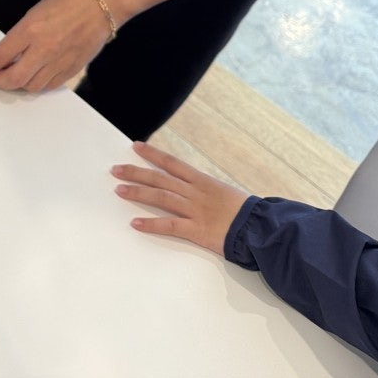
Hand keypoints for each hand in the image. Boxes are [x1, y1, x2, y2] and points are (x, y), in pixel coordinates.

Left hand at [0, 0, 111, 92]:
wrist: (100, 5)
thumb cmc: (67, 3)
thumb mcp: (34, 13)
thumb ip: (20, 35)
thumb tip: (6, 54)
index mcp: (30, 30)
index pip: (0, 56)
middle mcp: (43, 49)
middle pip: (13, 79)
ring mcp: (59, 61)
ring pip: (31, 86)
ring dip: (18, 85)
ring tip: (14, 77)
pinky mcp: (72, 69)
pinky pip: (50, 86)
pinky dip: (38, 85)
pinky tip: (33, 77)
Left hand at [111, 141, 250, 255]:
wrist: (262, 229)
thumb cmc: (247, 213)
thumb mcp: (226, 193)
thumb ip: (208, 191)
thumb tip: (194, 188)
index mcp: (203, 181)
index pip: (172, 163)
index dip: (153, 154)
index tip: (135, 146)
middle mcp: (196, 192)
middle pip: (160, 178)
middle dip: (136, 172)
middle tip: (115, 169)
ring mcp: (195, 210)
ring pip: (161, 197)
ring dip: (138, 193)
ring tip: (118, 190)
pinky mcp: (197, 230)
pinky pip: (170, 225)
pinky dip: (151, 224)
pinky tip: (135, 223)